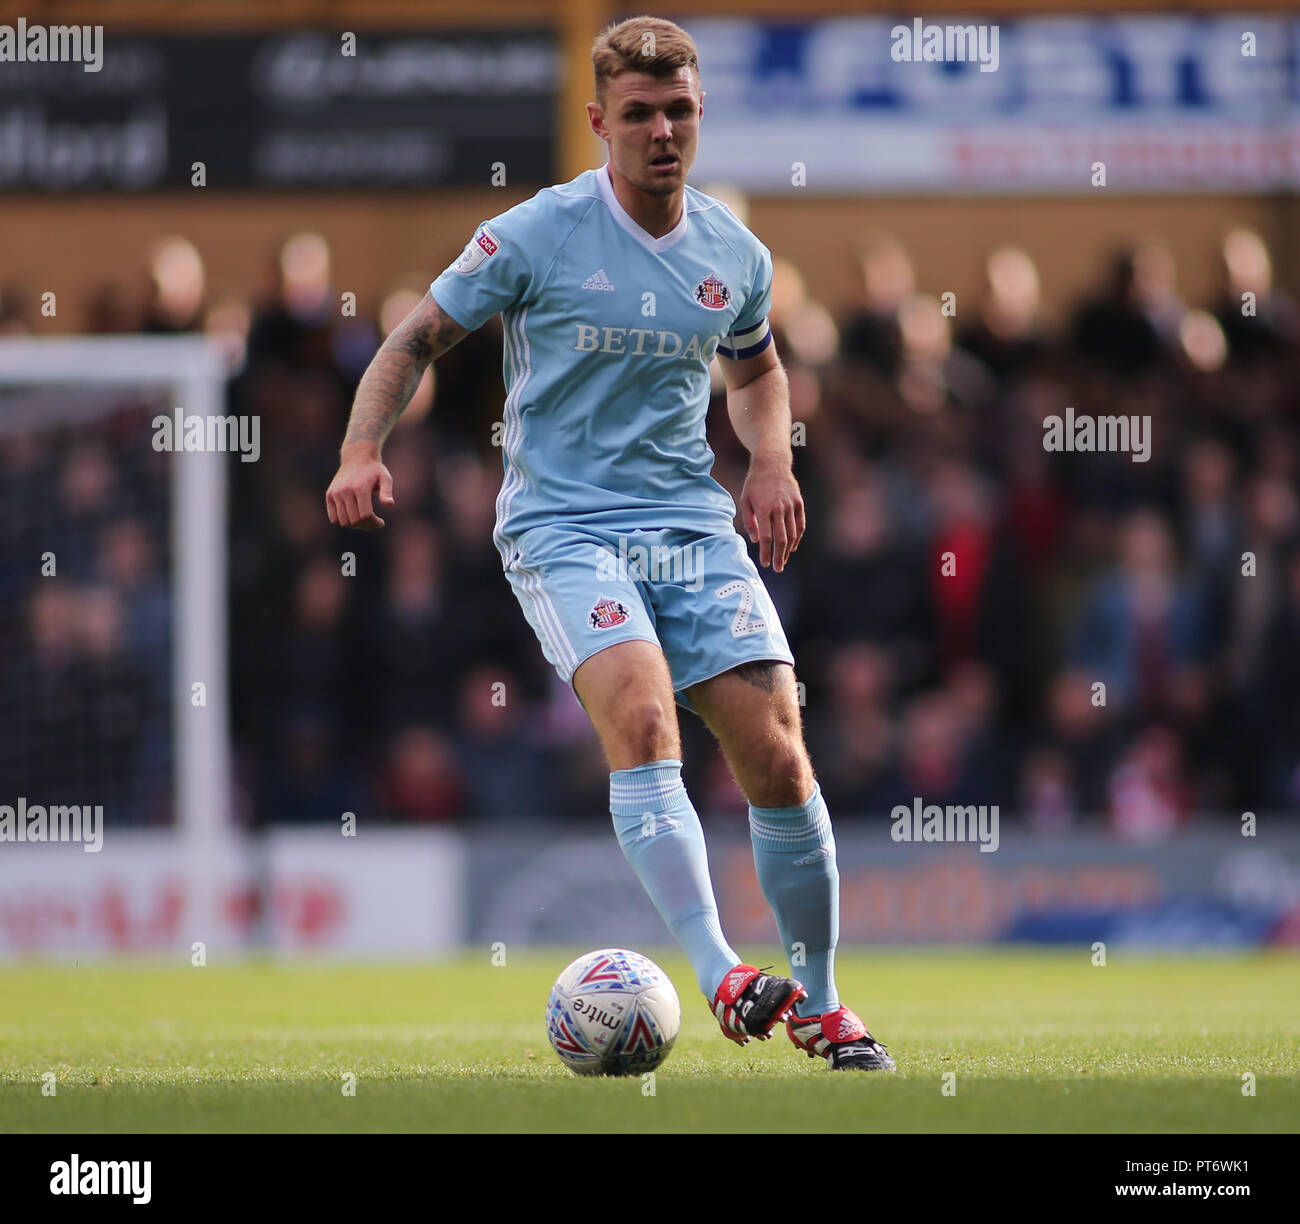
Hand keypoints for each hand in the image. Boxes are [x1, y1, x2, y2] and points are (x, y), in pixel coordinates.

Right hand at [326, 444, 394, 529]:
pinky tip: (353, 517)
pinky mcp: (329, 495)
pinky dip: (343, 522)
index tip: (381, 522)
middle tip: (373, 522)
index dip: (374, 523)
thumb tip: (389, 504)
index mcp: (360, 488)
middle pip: (355, 520)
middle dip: (366, 525)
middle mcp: (345, 491)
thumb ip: (387, 491)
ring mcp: (335, 493)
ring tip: (364, 521)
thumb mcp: (385, 478)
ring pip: (344, 521)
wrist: (356, 457)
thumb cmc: (374, 470)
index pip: (365, 515)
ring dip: (355, 526)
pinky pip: (334, 518)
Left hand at [739, 453, 804, 571]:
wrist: (772, 463)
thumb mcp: (745, 500)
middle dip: (779, 557)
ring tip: (783, 560)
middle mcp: (779, 508)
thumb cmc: (755, 484)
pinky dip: (797, 537)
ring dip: (788, 550)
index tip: (765, 563)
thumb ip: (750, 521)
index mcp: (764, 509)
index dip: (766, 552)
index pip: (767, 537)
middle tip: (777, 568)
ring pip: (792, 534)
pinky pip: (800, 525)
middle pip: (781, 539)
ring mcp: (791, 506)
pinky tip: (793, 547)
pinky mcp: (799, 503)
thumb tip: (756, 540)